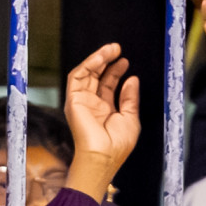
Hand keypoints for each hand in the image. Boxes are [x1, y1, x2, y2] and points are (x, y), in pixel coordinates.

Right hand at [64, 43, 139, 201]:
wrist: (102, 156)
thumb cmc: (116, 145)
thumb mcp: (131, 118)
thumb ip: (130, 98)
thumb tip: (132, 79)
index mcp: (105, 109)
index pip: (107, 84)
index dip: (116, 70)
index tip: (125, 61)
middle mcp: (92, 104)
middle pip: (96, 76)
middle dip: (106, 60)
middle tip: (117, 49)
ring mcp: (81, 102)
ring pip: (86, 73)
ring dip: (97, 59)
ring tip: (111, 49)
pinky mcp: (73, 100)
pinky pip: (77, 77)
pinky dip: (88, 65)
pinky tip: (100, 58)